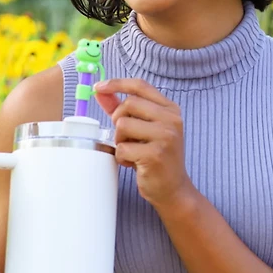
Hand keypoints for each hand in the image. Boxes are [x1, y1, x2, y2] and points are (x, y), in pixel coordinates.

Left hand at [94, 78, 196, 213]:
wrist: (173, 188)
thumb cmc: (156, 157)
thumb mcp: (143, 129)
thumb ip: (123, 109)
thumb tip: (100, 91)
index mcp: (170, 109)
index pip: (140, 86)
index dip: (117, 83)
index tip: (99, 87)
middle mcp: (171, 120)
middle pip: (129, 104)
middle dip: (118, 120)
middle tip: (125, 137)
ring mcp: (165, 137)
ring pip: (123, 124)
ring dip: (120, 140)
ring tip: (131, 151)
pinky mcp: (155, 155)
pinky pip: (123, 148)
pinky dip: (122, 157)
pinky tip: (133, 163)